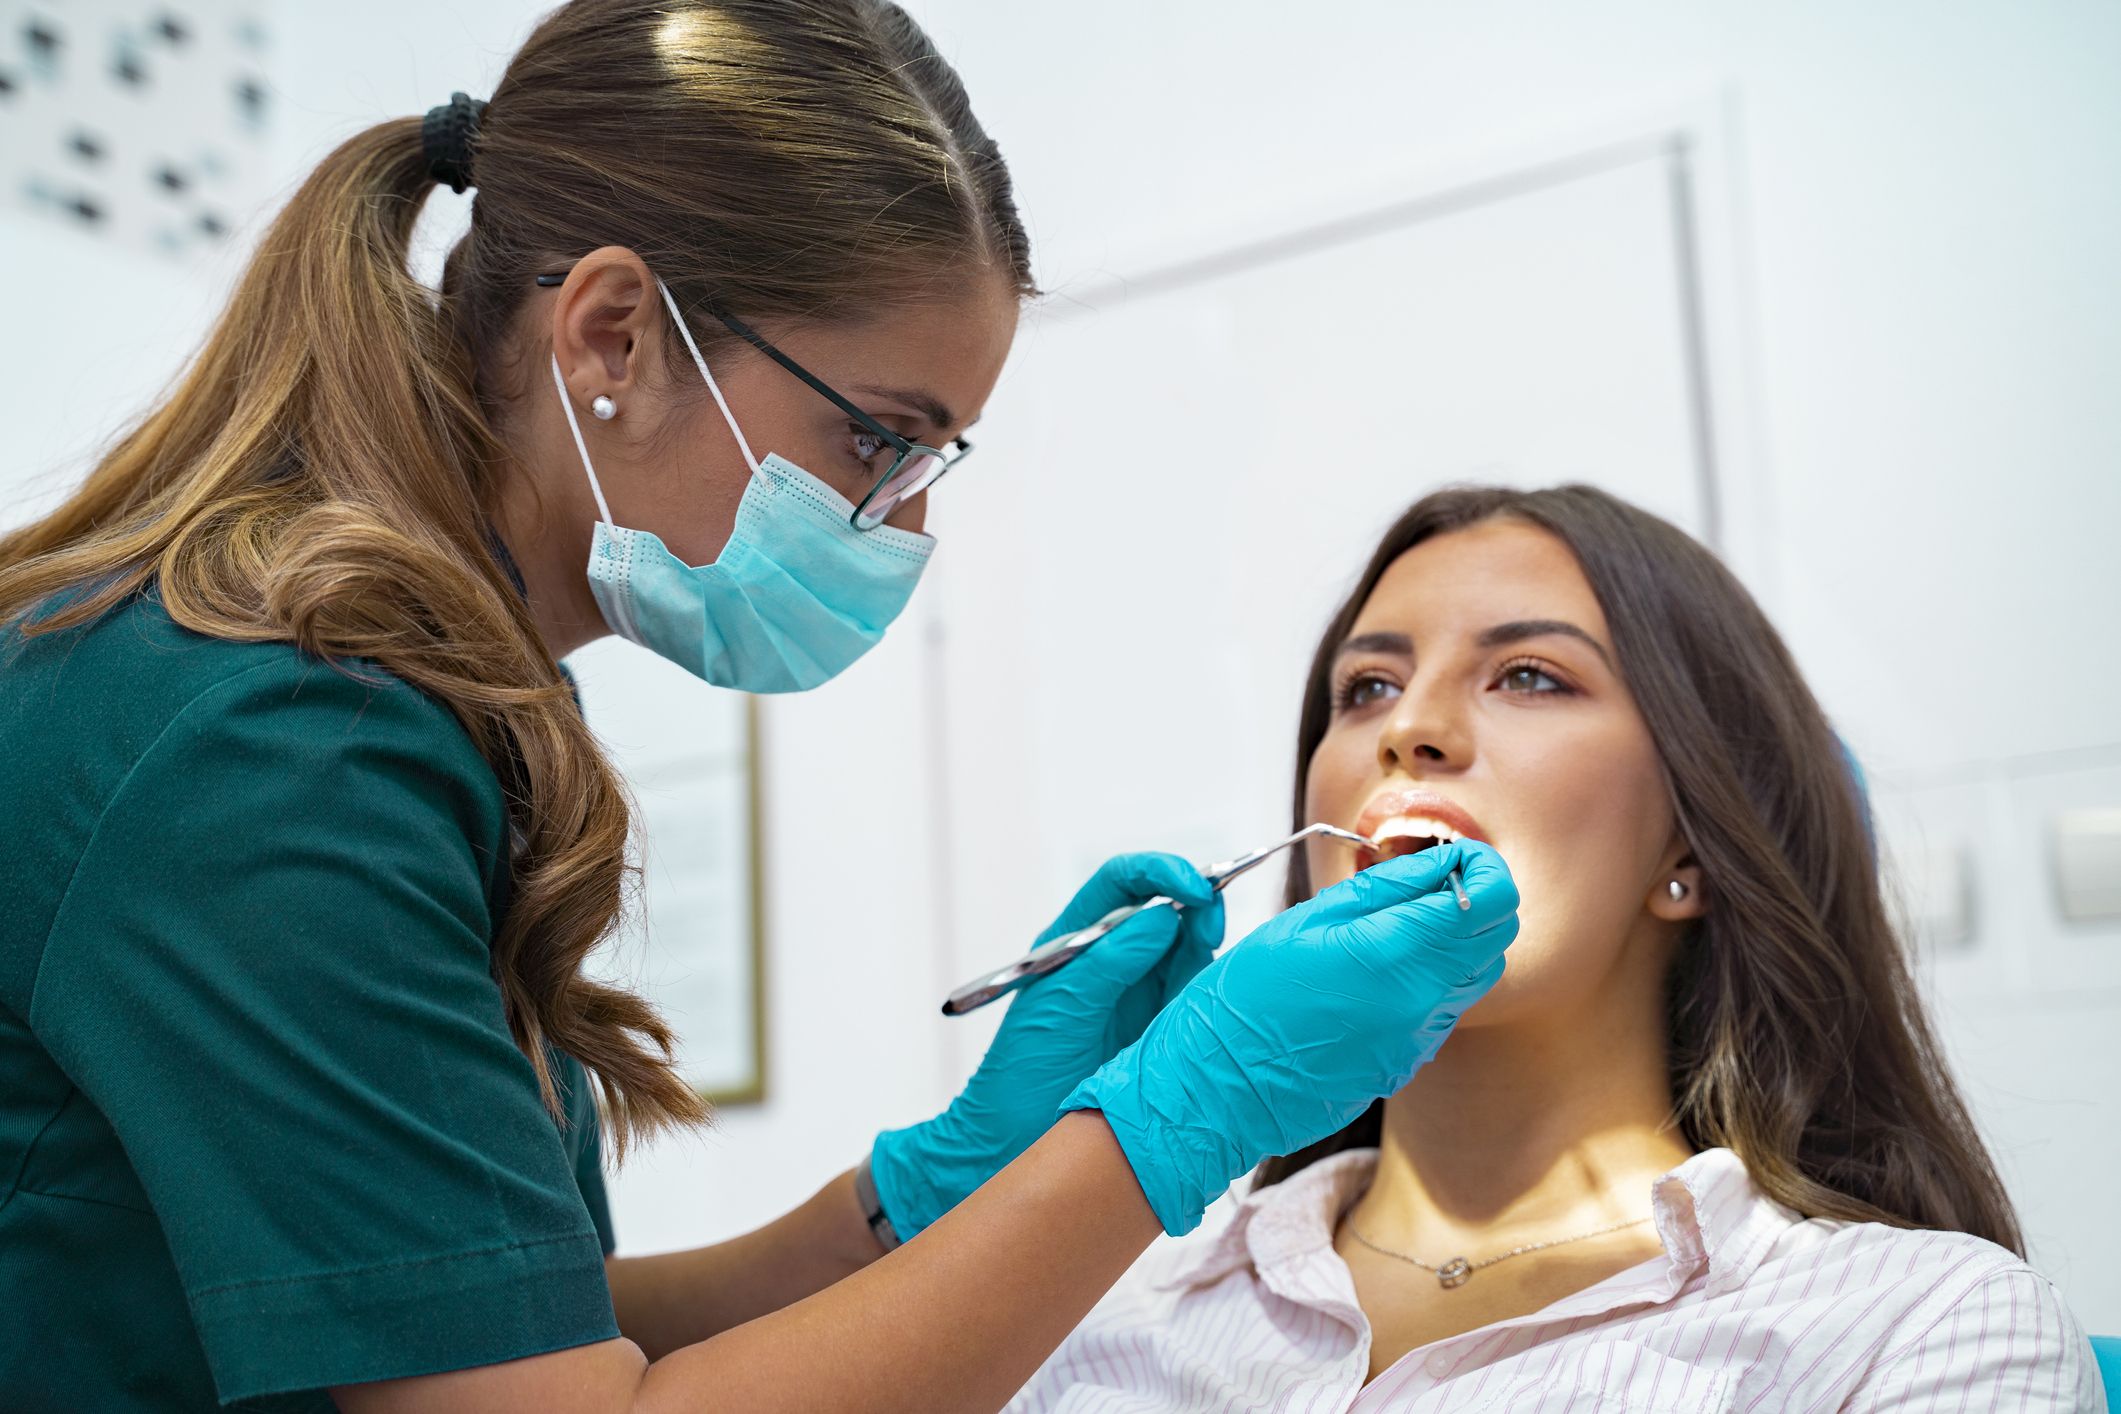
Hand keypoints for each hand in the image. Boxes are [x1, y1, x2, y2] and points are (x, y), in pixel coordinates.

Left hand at [870, 852, 1224, 1239]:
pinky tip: (1221, 995)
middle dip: (1196, 904)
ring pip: (1189, 950)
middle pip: (1165, 910)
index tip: (1194, 885)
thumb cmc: (1019, 1075)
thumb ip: (1107, 963)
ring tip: (1215, 958)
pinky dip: (1214, 989)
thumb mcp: (1058, 1010)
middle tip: (1214, 921)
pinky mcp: (1162, 1030)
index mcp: (1076, 943)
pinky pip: (1197, 996)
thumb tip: (1159, 917)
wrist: (1010, 1144)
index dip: (1159, 873)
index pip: (1121, 886)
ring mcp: (1139, 995)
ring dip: (1208, 945)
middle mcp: (1112, 961)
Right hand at [1063, 839, 1517, 1233]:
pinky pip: (1442, 1009)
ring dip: (1453, 939)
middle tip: (1424, 881)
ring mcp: (1418, 1041)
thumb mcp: (1304, 922)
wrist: (1215, 1093)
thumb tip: (1439, 860)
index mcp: (1392, 955)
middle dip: (1473, 897)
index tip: (1452, 852)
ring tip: (1395, 924)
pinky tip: (1374, 973)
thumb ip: (1382, 889)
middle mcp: (1420, 1003)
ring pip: (1476, 974)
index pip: (1491, 898)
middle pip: (1497, 936)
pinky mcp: (1407, 1064)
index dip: (1482, 864)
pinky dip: (1427, 979)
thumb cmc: (1242, 1000)